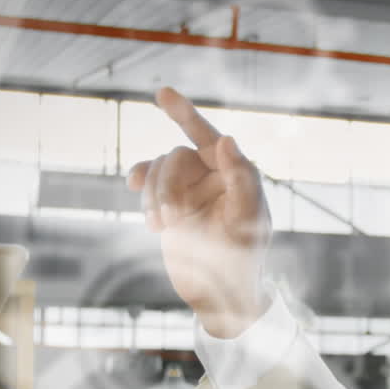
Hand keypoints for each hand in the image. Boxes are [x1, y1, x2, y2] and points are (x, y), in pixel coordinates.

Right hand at [127, 87, 272, 337]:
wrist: (220, 294)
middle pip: (176, 156)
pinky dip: (143, 197)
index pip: (209, 136)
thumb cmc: (242, 260)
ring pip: (158, 170)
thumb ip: (241, 179)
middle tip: (172, 217)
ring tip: (164, 225)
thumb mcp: (246, 221)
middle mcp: (213, 175)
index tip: (162, 94)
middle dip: (168, 182)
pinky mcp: (169, 204)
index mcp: (237, 173)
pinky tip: (151, 223)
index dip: (185, 113)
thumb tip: (227, 139)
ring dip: (154, 194)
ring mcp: (189, 189)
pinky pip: (147, 184)